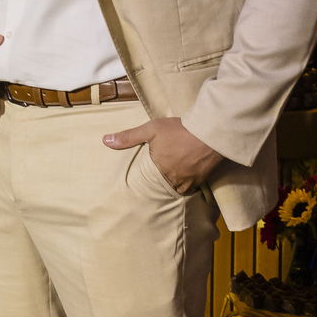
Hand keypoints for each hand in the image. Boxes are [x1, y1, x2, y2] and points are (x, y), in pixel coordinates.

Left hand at [103, 116, 223, 190]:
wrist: (210, 131)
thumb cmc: (180, 130)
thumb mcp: (151, 129)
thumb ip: (128, 137)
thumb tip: (105, 141)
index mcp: (160, 172)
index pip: (151, 181)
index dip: (152, 175)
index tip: (153, 171)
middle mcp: (175, 181)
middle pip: (167, 185)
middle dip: (166, 179)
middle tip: (166, 172)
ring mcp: (192, 182)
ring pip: (182, 187)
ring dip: (179, 180)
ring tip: (178, 171)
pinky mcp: (205, 178)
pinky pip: (195, 184)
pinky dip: (192, 179)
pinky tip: (192, 170)